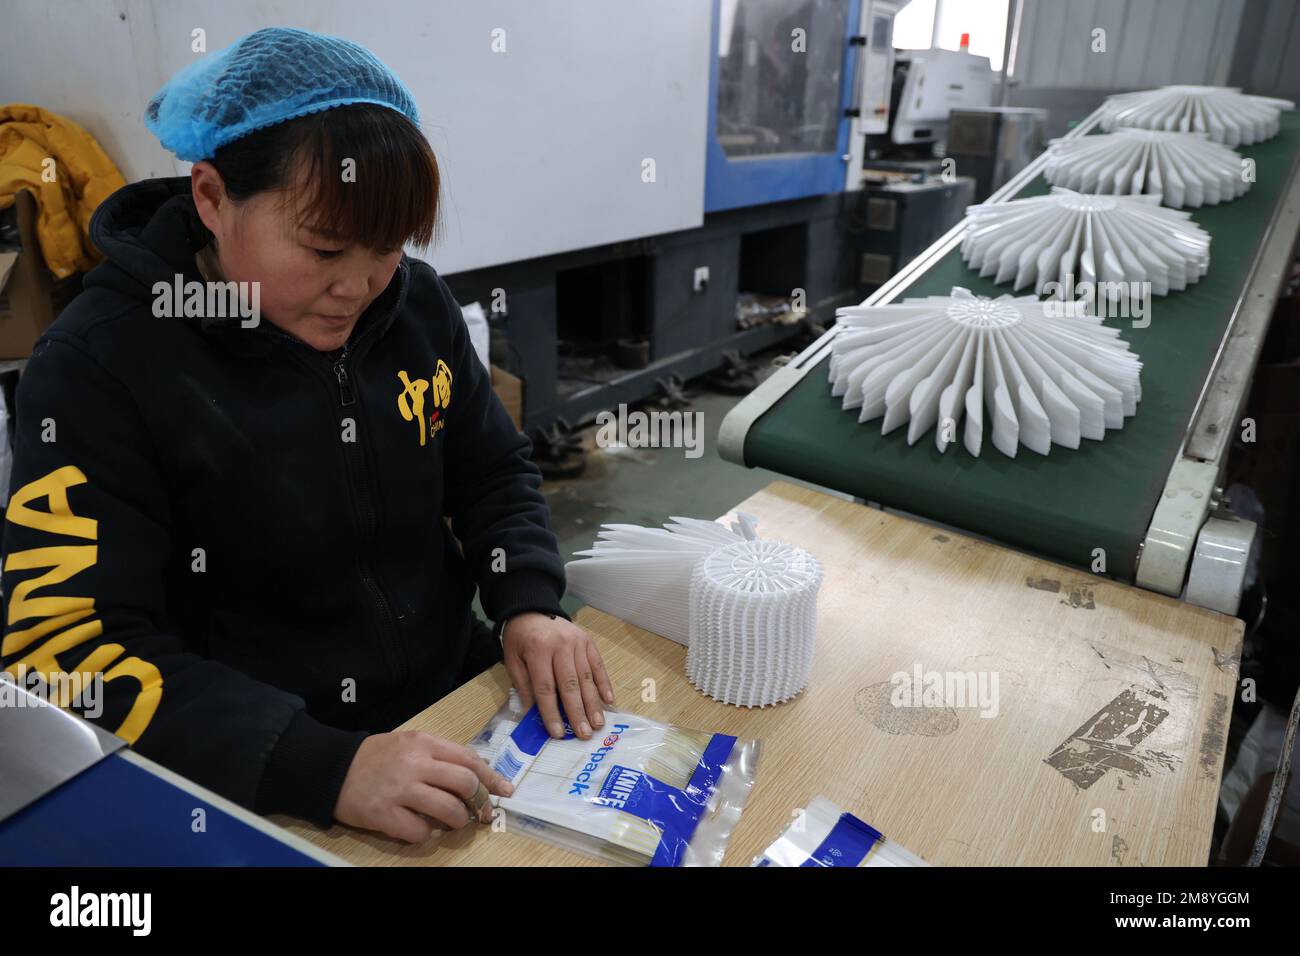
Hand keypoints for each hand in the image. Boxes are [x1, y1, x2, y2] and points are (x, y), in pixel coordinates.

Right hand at [333, 731, 512, 842]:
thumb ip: (438, 755)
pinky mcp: (384, 814)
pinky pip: (419, 831)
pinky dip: (425, 834)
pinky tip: (419, 828)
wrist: (331, 768)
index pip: (468, 759)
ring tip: (454, 822)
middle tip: (483, 812)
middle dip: (480, 801)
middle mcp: (415, 764)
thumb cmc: (374, 756)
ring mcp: (400, 790)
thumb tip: (474, 774)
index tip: (504, 790)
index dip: (491, 777)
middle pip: (465, 783)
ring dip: (458, 821)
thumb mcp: (408, 743)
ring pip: (448, 809)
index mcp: (423, 743)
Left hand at [502, 611, 614, 739]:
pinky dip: (604, 684)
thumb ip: (523, 685)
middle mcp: (560, 647)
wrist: (533, 609)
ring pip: (586, 678)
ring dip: (593, 703)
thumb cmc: (520, 638)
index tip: (557, 733)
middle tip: (584, 734)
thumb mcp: (512, 659)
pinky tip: (609, 701)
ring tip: (597, 724)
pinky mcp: (588, 642)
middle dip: (577, 712)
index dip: (551, 712)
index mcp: (538, 651)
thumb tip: (532, 714)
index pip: (546, 688)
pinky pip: (598, 665)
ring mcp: (577, 643)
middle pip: (570, 685)